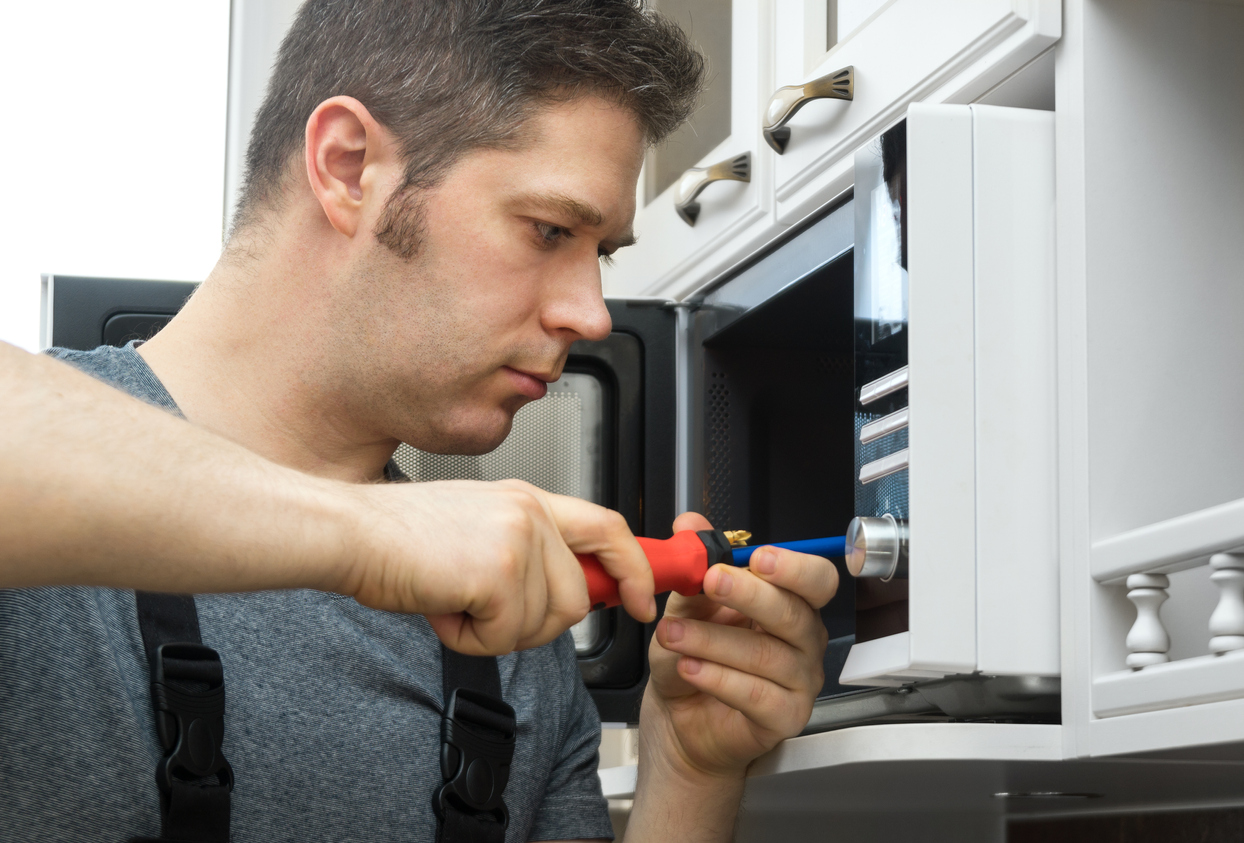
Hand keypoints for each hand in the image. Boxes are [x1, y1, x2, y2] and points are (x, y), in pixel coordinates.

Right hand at [334, 479, 654, 654]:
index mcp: (528, 499)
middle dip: (538, 625)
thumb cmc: (398, 537)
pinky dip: (470, 638)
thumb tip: (562, 595)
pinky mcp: (498, 571)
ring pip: (542, 623)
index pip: (608, 527)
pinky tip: (443, 608)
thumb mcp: (477, 527)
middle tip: (489, 615)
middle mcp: (530, 512)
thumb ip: (526, 551)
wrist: (350, 532)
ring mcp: (518, 539)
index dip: (634, 568)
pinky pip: (506, 635)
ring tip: (455, 601)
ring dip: (495, 631)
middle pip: (577, 597)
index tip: (641, 599)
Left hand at [643, 512, 837, 778]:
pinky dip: (718, 678)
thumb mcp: (686, 604)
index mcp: (790, 603)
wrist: (677, 715)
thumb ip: (693, 564)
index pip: (816, 579)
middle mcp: (804, 640)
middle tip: (712, 582)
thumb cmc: (693, 656)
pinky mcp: (785, 718)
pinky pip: (758, 695)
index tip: (756, 557)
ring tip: (673, 634)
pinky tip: (689, 668)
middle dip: (751, 595)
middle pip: (795, 613)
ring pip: (767, 655)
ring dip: (714, 640)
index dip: (793, 567)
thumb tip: (690, 522)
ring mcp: (800, 682)